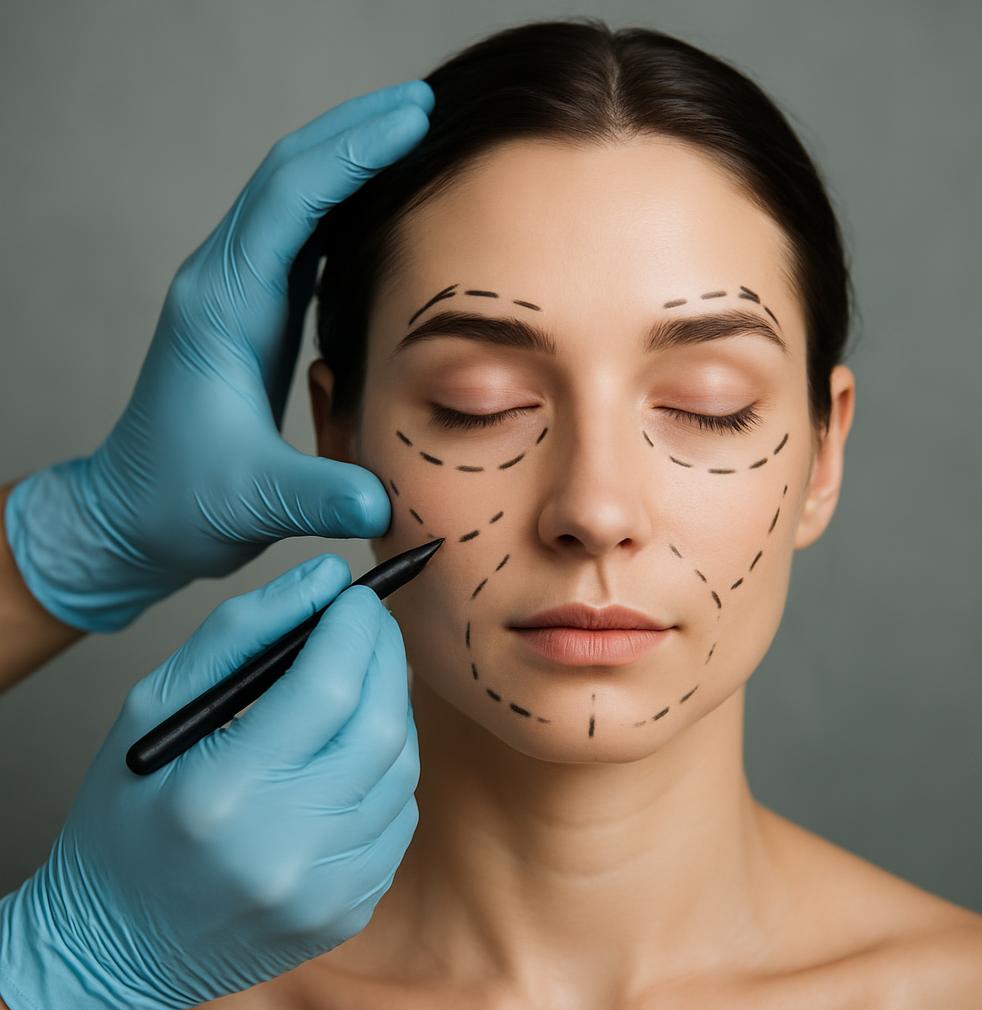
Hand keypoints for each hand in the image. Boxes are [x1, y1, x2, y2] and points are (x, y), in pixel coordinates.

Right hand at [0, 554, 418, 1009]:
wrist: (117, 943)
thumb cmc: (128, 812)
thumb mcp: (155, 708)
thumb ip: (242, 631)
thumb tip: (327, 577)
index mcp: (222, 793)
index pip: (328, 685)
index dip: (356, 627)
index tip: (357, 597)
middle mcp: (283, 848)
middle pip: (381, 725)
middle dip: (386, 656)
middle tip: (369, 625)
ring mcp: (324, 889)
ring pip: (401, 767)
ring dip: (390, 708)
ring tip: (357, 682)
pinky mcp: (350, 908)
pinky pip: (400, 815)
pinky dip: (387, 768)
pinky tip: (352, 750)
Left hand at [4, 79, 433, 631]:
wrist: (136, 513)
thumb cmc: (180, 502)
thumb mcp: (250, 504)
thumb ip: (316, 497)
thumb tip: (383, 502)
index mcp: (222, 308)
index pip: (289, 203)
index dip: (352, 155)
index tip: (414, 121)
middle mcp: (225, 285)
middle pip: (288, 177)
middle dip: (355, 132)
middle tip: (426, 105)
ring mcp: (237, 295)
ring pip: (293, 200)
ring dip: (348, 160)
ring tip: (412, 136)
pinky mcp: (254, 315)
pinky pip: (301, 239)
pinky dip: (342, 206)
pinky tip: (382, 206)